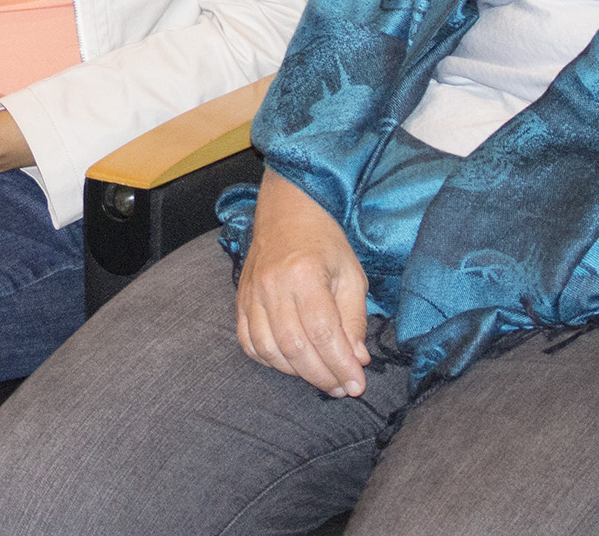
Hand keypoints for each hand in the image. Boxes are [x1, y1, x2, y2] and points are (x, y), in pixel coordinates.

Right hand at [235, 170, 372, 395]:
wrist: (286, 211)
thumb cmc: (324, 242)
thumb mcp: (351, 273)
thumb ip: (354, 318)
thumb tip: (356, 359)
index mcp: (304, 274)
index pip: (323, 333)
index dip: (341, 365)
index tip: (357, 385)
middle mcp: (273, 285)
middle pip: (295, 347)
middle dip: (322, 376)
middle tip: (343, 387)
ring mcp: (252, 294)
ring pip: (270, 350)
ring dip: (297, 373)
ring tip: (321, 376)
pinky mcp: (240, 300)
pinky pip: (248, 342)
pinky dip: (269, 361)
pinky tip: (290, 363)